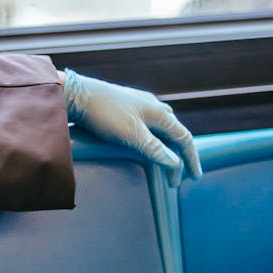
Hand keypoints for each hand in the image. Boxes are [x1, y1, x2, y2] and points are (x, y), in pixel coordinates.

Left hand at [62, 68, 201, 185]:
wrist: (78, 94)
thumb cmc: (105, 115)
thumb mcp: (133, 136)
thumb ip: (156, 150)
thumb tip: (176, 163)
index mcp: (160, 113)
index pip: (184, 138)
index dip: (191, 159)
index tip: (195, 178)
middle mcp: (154, 106)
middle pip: (175, 133)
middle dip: (179, 156)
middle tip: (176, 178)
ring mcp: (140, 104)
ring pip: (163, 127)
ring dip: (168, 147)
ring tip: (166, 164)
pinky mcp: (127, 106)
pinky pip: (150, 124)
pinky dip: (155, 138)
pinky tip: (147, 143)